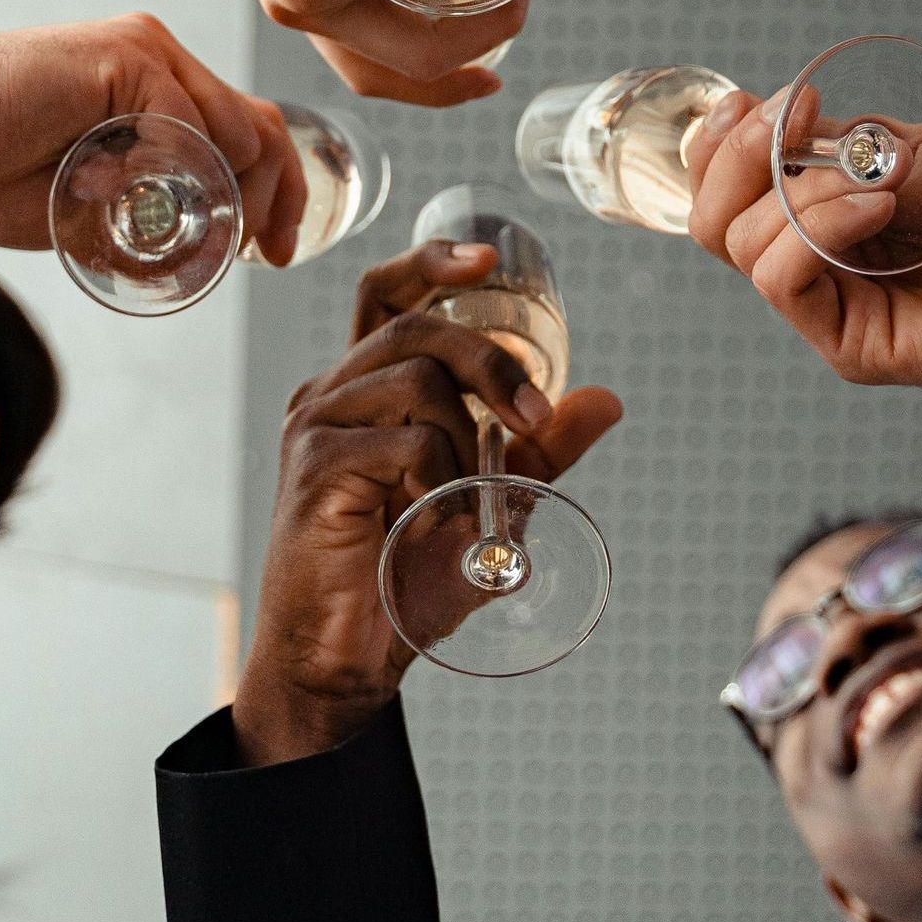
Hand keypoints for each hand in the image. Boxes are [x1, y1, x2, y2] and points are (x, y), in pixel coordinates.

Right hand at [0, 8, 306, 256]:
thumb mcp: (82, 209)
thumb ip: (138, 218)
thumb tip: (199, 253)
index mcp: (157, 93)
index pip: (253, 133)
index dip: (278, 194)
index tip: (273, 253)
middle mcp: (164, 64)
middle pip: (264, 130)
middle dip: (271, 204)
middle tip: (253, 255)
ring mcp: (149, 55)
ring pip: (239, 131)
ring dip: (220, 197)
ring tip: (174, 232)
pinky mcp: (127, 57)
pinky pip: (185, 125)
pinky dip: (168, 173)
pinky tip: (117, 194)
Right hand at [232, 243, 622, 765]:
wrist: (346, 661)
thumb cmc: (402, 580)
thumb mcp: (489, 503)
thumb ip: (539, 451)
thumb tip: (605, 400)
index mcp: (364, 388)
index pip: (386, 293)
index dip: (433, 262)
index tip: (487, 260)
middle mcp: (331, 393)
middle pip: (414, 325)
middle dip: (489, 359)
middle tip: (533, 414)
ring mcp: (317, 427)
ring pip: (414, 379)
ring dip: (465, 436)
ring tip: (465, 498)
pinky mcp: (317, 469)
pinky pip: (402, 440)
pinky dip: (439, 477)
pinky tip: (434, 520)